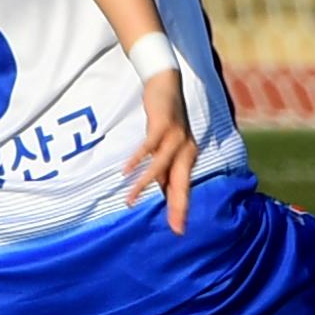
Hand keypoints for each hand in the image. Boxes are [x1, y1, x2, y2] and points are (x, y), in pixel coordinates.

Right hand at [119, 65, 196, 230]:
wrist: (167, 84)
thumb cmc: (166, 120)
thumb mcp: (167, 147)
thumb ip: (166, 169)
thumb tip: (162, 193)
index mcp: (188, 157)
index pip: (184, 188)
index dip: (181, 209)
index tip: (179, 230)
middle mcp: (187, 150)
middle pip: (181, 183)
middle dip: (177, 206)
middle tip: (174, 227)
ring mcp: (176, 138)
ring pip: (160, 168)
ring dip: (144, 185)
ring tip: (130, 200)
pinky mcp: (164, 126)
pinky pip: (148, 147)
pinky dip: (136, 160)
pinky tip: (125, 171)